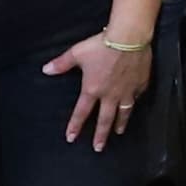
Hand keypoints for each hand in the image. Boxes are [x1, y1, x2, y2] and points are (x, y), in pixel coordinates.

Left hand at [43, 31, 152, 149]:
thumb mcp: (77, 53)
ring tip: (119, 132)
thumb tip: (45, 70)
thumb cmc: (101, 45)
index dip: (75, 126)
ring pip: (123, 113)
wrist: (129, 38)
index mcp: (93, 89)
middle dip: (100, 135)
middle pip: (105, 120)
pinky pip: (137, 97)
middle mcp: (110, 95)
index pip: (82, 112)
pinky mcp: (140, 84)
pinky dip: (134, 102)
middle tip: (98, 148)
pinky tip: (134, 104)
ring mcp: (127, 91)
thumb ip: (62, 64)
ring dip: (120, 124)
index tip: (71, 138)